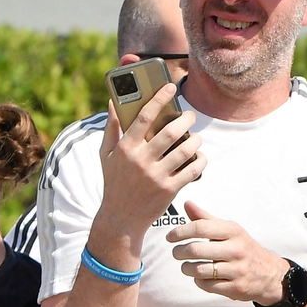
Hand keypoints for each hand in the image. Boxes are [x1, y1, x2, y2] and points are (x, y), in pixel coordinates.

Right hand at [95, 88, 204, 236]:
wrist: (121, 219)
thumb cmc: (114, 183)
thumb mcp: (106, 156)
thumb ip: (111, 129)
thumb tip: (113, 102)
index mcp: (125, 148)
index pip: (144, 117)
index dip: (158, 99)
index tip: (170, 87)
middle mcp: (141, 160)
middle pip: (170, 131)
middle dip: (185, 119)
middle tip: (190, 116)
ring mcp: (156, 175)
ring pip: (185, 149)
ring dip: (196, 140)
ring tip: (196, 137)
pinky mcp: (170, 189)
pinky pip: (192, 169)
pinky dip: (200, 160)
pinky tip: (200, 157)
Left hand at [167, 202, 290, 304]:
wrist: (270, 274)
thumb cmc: (244, 249)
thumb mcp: (230, 231)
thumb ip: (206, 219)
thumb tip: (187, 204)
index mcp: (233, 231)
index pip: (200, 227)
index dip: (180, 232)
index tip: (170, 237)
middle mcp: (236, 249)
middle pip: (196, 249)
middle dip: (179, 252)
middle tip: (176, 253)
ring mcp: (237, 270)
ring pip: (199, 270)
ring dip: (186, 268)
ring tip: (186, 266)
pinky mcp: (235, 288)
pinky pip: (206, 285)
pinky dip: (198, 281)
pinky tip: (200, 276)